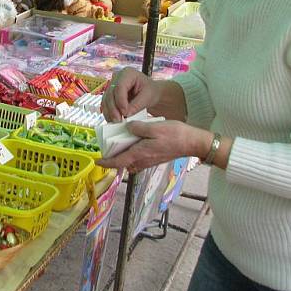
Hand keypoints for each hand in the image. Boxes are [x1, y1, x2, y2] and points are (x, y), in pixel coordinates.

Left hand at [97, 120, 212, 173]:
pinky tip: (135, 144)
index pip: (118, 161)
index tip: (97, 161)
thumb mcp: (154, 127)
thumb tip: (127, 127)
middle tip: (107, 149)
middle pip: (123, 163)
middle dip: (114, 158)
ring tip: (119, 145)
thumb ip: (138, 128)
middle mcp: (143, 160)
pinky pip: (139, 160)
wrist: (192, 143)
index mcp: (140, 153)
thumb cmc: (175, 134)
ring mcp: (149, 161)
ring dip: (123, 157)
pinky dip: (133, 154)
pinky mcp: (155, 159)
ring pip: (131, 162)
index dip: (106, 162)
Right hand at [102, 68, 159, 122]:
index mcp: (127, 73)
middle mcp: (117, 77)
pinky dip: (108, 113)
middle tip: (119, 120)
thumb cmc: (150, 91)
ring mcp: (111, 86)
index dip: (120, 100)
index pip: (120, 87)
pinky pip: (105, 104)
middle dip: (113, 108)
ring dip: (109, 112)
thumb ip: (136, 105)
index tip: (125, 112)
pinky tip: (113, 120)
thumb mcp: (147, 97)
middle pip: (110, 93)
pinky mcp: (109, 95)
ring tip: (116, 122)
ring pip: (106, 99)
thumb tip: (125, 114)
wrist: (149, 93)